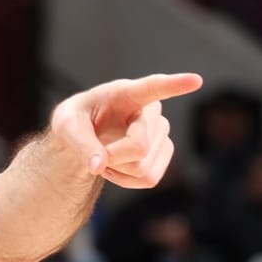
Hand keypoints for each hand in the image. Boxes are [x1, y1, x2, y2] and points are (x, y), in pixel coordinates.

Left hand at [50, 73, 202, 188]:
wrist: (85, 137)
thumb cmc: (76, 122)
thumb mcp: (66, 127)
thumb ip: (79, 144)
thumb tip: (98, 166)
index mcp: (126, 92)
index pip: (154, 87)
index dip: (175, 84)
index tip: (195, 80)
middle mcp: (150, 109)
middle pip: (139, 147)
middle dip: (113, 158)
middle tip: (95, 153)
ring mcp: (161, 131)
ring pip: (145, 168)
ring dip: (120, 171)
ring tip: (106, 157)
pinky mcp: (165, 151)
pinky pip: (150, 179)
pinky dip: (128, 181)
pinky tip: (118, 167)